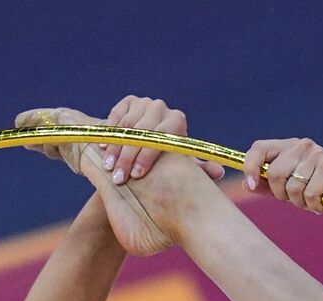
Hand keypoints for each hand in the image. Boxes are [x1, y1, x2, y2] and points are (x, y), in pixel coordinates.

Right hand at [98, 95, 225, 184]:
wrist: (141, 147)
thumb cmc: (163, 162)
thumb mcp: (179, 166)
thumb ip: (197, 169)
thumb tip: (220, 172)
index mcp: (177, 121)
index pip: (161, 137)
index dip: (147, 157)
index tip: (136, 176)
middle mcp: (162, 108)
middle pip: (142, 132)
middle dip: (128, 157)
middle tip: (118, 177)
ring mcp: (144, 102)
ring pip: (127, 126)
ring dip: (115, 148)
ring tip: (108, 167)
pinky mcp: (128, 101)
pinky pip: (116, 115)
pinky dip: (109, 131)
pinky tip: (102, 147)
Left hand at [242, 138, 322, 216]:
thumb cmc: (320, 192)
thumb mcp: (289, 190)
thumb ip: (268, 186)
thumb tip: (246, 184)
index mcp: (289, 147)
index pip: (259, 148)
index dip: (250, 166)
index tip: (252, 185)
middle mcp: (303, 146)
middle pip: (274, 173)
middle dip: (281, 194)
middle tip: (296, 200)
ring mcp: (317, 155)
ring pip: (292, 187)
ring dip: (300, 203)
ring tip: (313, 201)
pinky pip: (309, 194)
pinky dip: (314, 205)